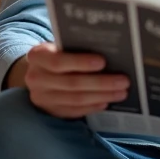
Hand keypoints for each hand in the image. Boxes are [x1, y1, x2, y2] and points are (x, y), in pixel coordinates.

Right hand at [9, 43, 130, 118]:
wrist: (38, 73)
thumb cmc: (57, 55)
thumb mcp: (59, 47)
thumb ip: (76, 48)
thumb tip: (109, 52)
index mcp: (37, 56)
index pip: (58, 61)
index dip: (81, 62)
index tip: (103, 62)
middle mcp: (36, 78)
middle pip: (71, 83)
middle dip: (101, 82)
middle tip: (123, 80)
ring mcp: (41, 97)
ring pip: (76, 99)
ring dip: (102, 96)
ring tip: (121, 92)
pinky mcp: (50, 111)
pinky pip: (75, 111)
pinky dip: (92, 106)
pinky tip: (106, 101)